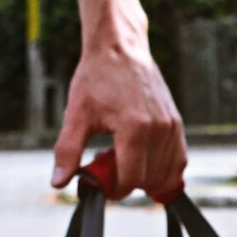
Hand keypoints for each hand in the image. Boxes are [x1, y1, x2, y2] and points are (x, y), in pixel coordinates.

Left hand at [51, 36, 186, 199]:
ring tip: (127, 161)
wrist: (120, 47)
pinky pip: (178, 164)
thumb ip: (68, 151)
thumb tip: (58, 182)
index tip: (102, 184)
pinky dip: (163, 173)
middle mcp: (159, 129)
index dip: (114, 189)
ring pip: (165, 176)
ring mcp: (172, 128)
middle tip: (110, 166)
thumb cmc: (97, 78)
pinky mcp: (178, 125)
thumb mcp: (76, 114)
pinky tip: (146, 164)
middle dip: (128, 183)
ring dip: (146, 179)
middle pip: (147, 181)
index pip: (130, 180)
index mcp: (134, 128)